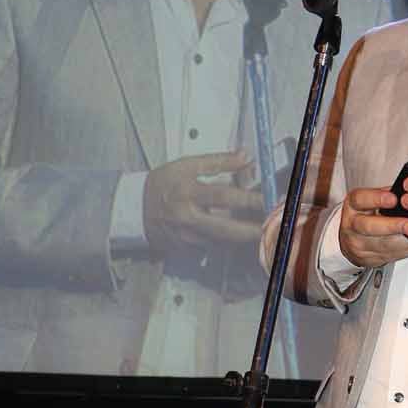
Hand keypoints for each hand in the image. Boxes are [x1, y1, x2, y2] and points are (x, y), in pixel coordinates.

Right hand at [143, 153, 263, 257]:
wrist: (134, 209)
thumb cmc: (163, 183)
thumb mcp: (187, 165)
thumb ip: (218, 162)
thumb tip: (246, 156)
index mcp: (187, 192)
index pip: (223, 196)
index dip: (249, 198)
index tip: (269, 199)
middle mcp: (187, 218)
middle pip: (226, 229)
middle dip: (252, 230)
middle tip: (273, 227)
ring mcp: (186, 238)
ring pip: (222, 242)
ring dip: (243, 238)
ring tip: (263, 231)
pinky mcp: (186, 251)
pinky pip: (213, 248)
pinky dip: (229, 243)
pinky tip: (241, 238)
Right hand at [337, 183, 407, 269]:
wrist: (352, 241)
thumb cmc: (365, 214)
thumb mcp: (370, 199)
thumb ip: (388, 194)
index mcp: (354, 205)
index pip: (361, 199)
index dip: (376, 199)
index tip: (393, 198)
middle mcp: (354, 225)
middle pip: (370, 227)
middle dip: (392, 226)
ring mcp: (361, 244)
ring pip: (385, 245)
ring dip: (407, 241)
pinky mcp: (373, 258)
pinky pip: (396, 255)